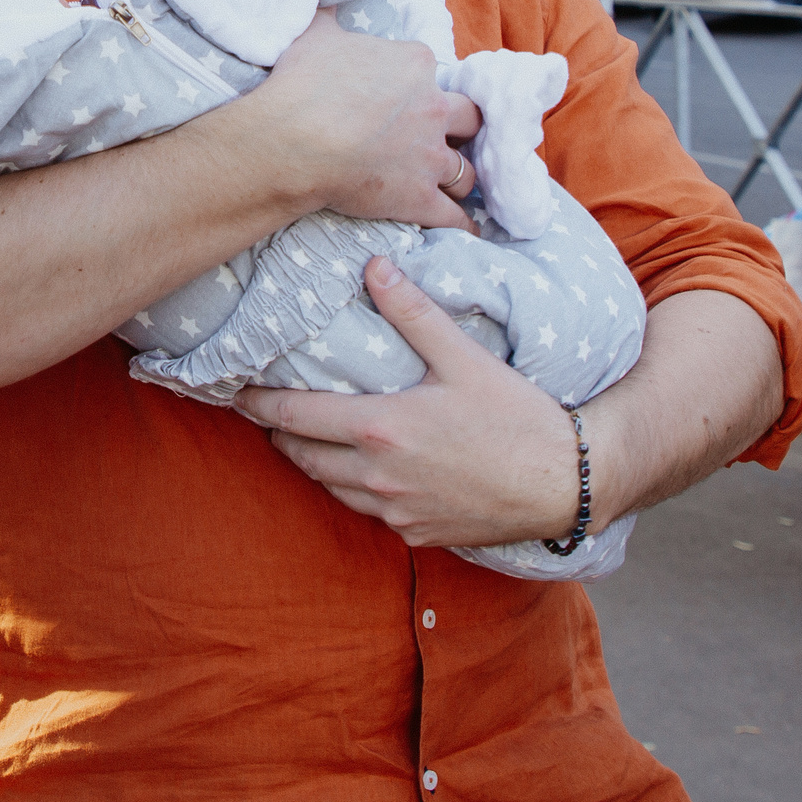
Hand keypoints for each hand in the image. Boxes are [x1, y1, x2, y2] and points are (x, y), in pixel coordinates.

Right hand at [226, 10, 482, 233]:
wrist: (294, 140)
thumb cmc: (302, 84)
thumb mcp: (314, 32)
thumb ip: (329, 13)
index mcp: (415, 64)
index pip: (432, 71)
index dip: (420, 85)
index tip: (405, 97)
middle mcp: (434, 108)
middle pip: (468, 118)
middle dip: (462, 128)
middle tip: (447, 136)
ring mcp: (429, 156)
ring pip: (466, 170)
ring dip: (462, 176)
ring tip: (455, 183)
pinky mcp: (419, 196)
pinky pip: (454, 217)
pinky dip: (463, 225)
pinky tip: (468, 230)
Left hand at [236, 257, 582, 545]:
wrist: (566, 483)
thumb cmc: (518, 417)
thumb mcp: (464, 358)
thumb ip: (413, 313)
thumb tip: (374, 267)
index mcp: (381, 428)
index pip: (295, 417)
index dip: (258, 405)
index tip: (235, 392)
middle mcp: (378, 476)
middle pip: (302, 456)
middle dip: (280, 433)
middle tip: (265, 412)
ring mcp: (396, 512)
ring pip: (330, 487)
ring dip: (314, 462)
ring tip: (307, 436)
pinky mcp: (416, 534)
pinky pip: (368, 511)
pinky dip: (355, 489)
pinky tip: (364, 468)